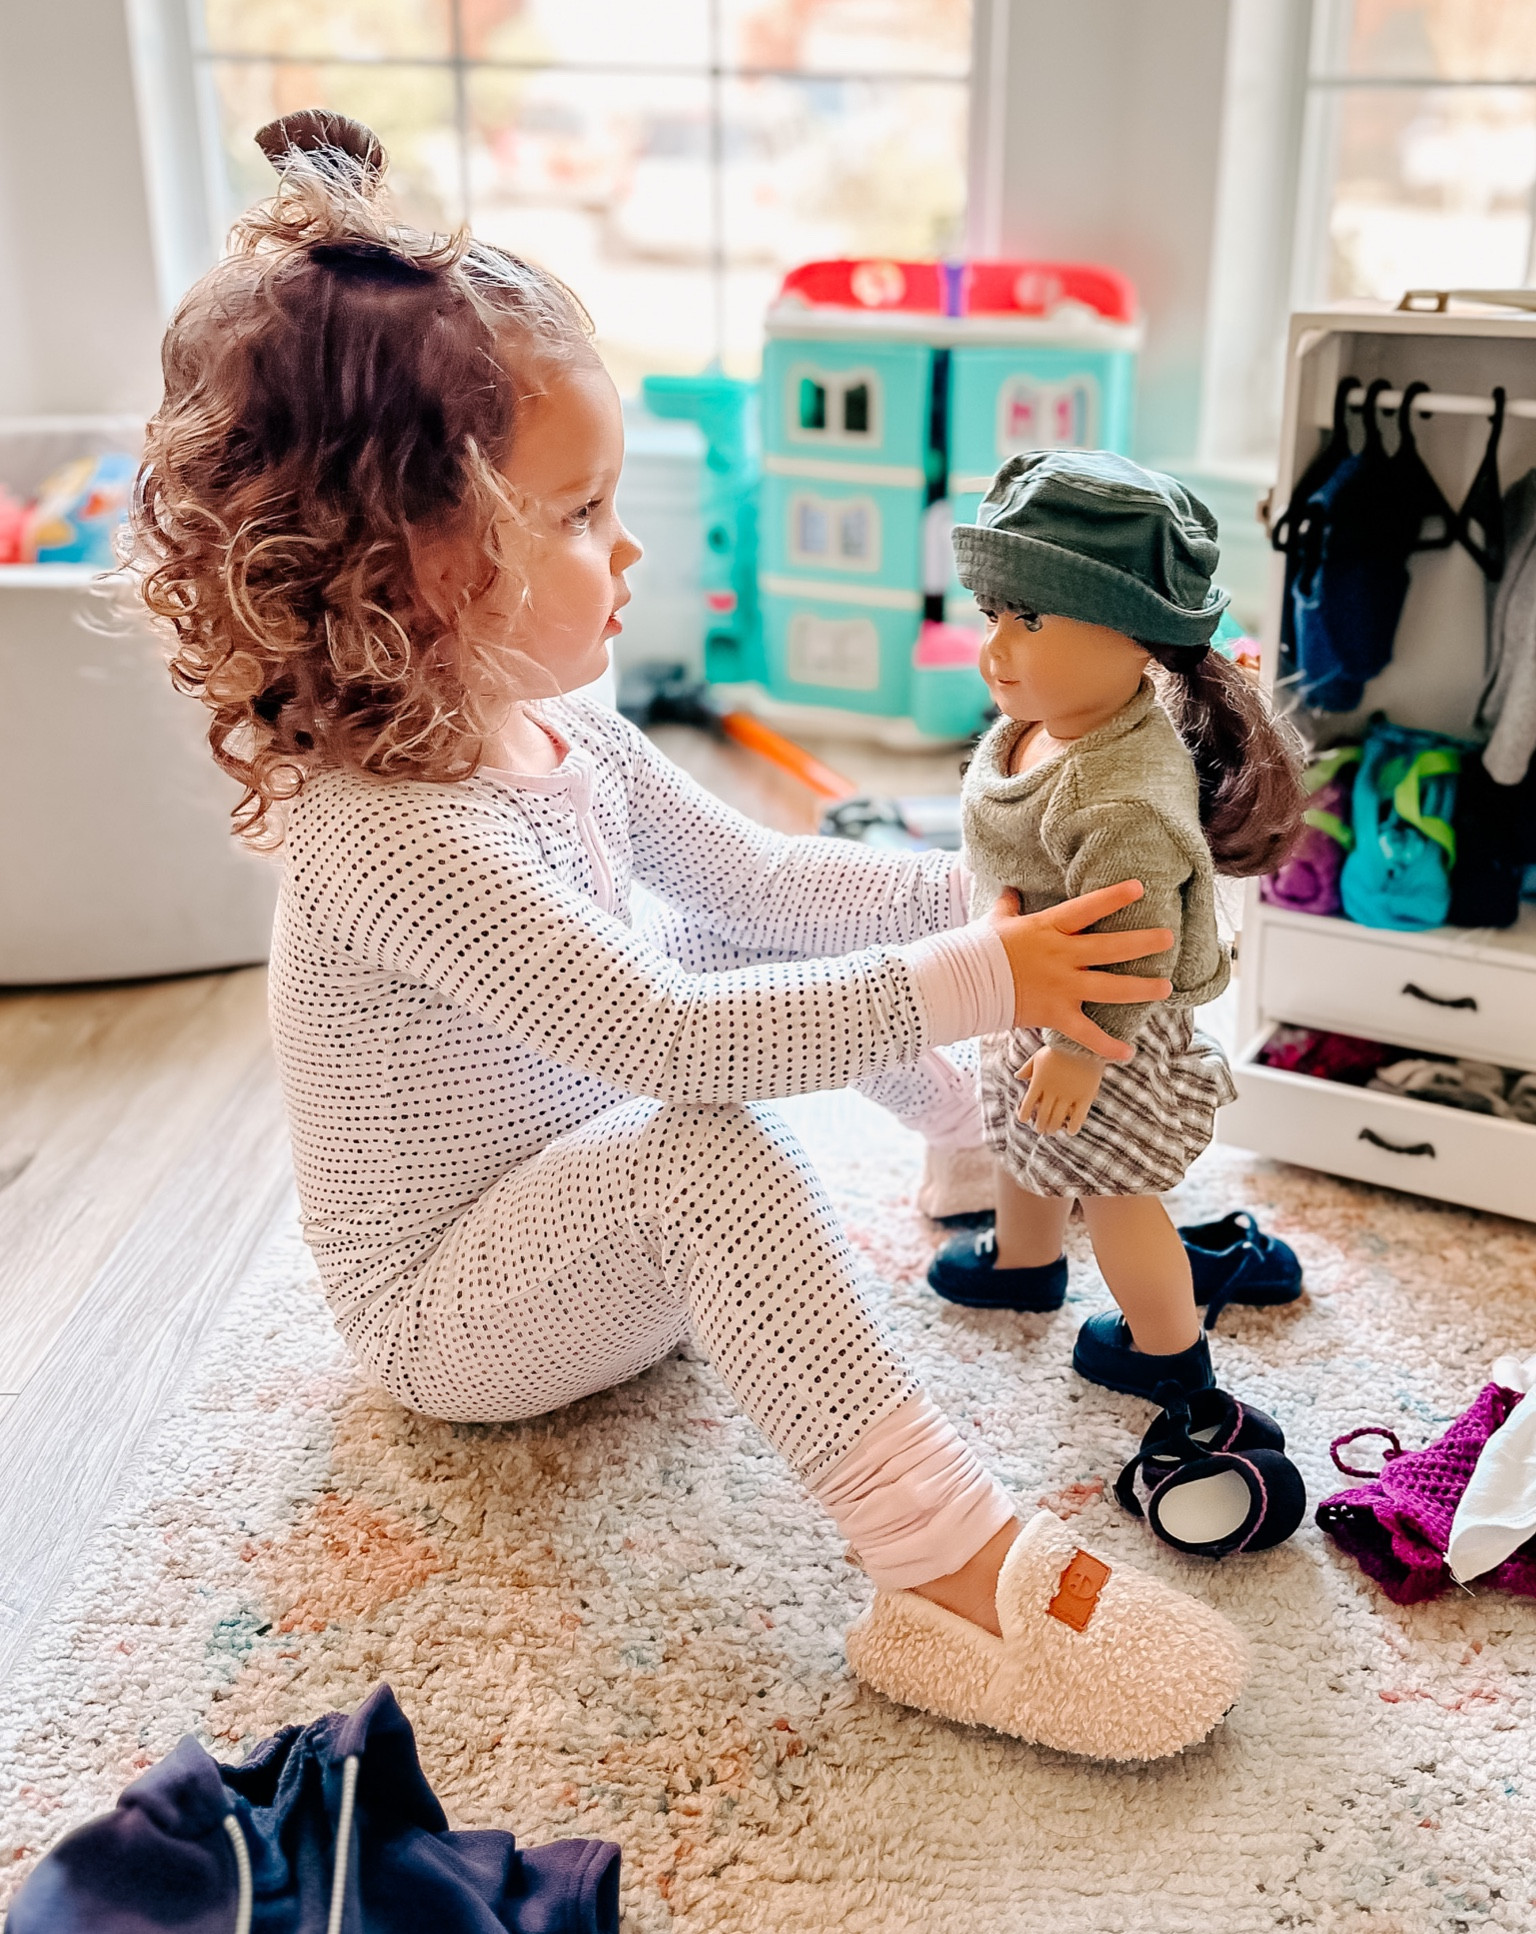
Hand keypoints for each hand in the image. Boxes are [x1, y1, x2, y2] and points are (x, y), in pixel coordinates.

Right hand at [987, 884, 1171, 1061]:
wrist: (960, 983)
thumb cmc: (977, 950)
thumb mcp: (995, 923)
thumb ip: (1008, 907)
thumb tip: (1009, 891)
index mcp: (1048, 928)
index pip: (1087, 908)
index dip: (1114, 897)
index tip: (1140, 888)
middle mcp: (1061, 955)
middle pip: (1110, 947)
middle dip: (1143, 943)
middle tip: (1169, 939)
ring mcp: (1061, 985)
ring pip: (1109, 987)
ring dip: (1140, 989)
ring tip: (1166, 988)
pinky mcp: (1055, 1013)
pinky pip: (1086, 1033)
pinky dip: (1107, 1046)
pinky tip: (1128, 1053)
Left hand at [1015, 1045, 1103, 1134]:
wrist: (1084, 1041)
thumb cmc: (1061, 1047)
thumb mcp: (1040, 1055)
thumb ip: (1028, 1068)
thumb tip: (1017, 1076)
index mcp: (1039, 1082)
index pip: (1027, 1105)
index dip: (1024, 1114)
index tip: (1024, 1119)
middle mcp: (1052, 1091)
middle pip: (1043, 1115)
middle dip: (1040, 1125)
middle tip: (1040, 1129)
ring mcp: (1069, 1094)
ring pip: (1057, 1119)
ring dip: (1052, 1127)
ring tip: (1051, 1130)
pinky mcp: (1085, 1096)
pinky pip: (1078, 1117)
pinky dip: (1073, 1127)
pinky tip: (1071, 1131)